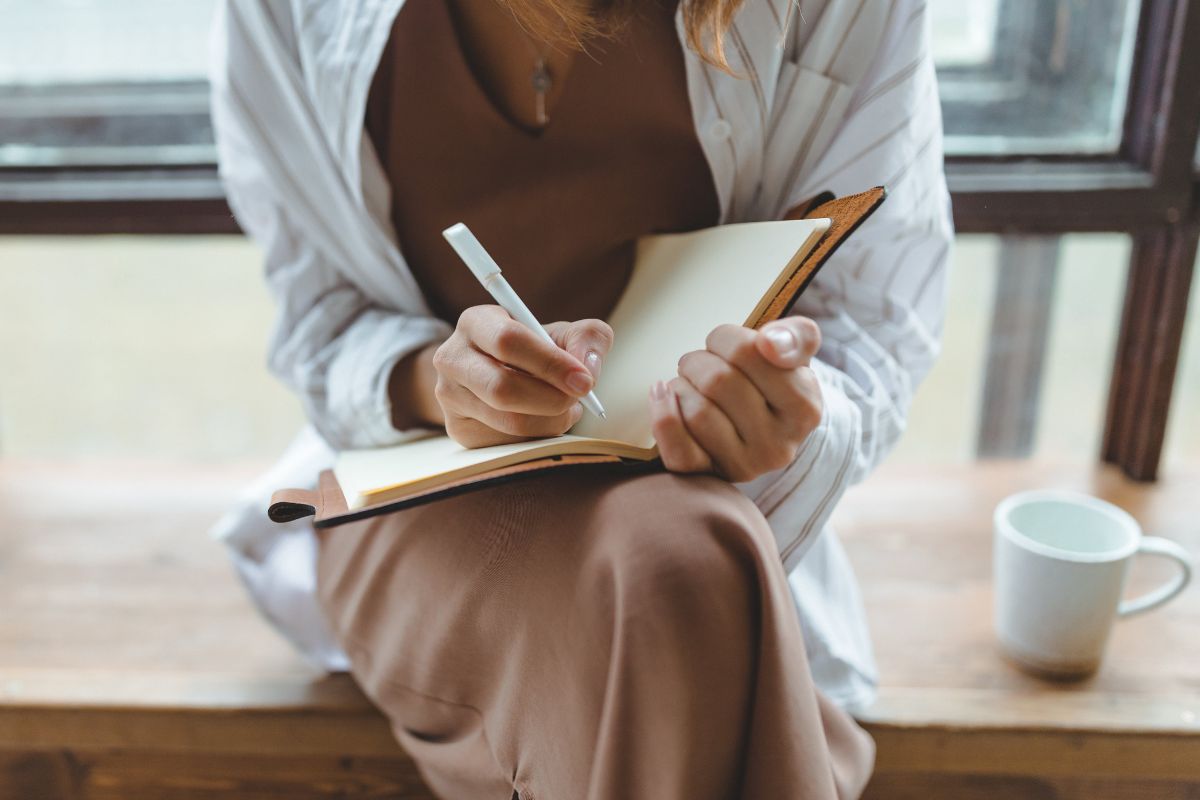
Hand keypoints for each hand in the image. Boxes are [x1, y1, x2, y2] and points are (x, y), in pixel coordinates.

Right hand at [431, 304, 612, 447]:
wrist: (500, 373)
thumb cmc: (536, 350)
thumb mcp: (563, 334)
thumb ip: (587, 337)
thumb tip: (587, 367)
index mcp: (476, 322)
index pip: (509, 341)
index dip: (550, 363)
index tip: (584, 381)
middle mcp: (452, 358)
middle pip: (502, 388)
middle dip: (552, 398)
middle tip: (579, 399)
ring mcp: (450, 397)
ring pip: (509, 422)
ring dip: (551, 421)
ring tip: (565, 407)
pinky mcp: (458, 429)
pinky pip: (507, 444)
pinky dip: (538, 437)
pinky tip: (544, 420)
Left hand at [648, 316, 822, 481]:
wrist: (763, 428)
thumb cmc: (773, 382)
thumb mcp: (794, 354)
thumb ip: (794, 336)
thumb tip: (769, 343)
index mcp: (805, 408)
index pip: (747, 352)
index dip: (725, 337)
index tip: (725, 342)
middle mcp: (779, 445)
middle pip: (717, 381)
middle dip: (699, 360)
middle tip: (701, 362)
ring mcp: (745, 466)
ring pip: (696, 412)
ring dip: (681, 385)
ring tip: (690, 382)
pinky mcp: (712, 476)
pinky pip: (678, 451)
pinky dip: (663, 417)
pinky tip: (663, 395)